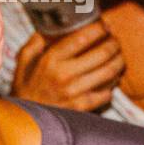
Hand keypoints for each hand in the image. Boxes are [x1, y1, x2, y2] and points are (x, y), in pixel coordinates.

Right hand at [10, 21, 124, 112]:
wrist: (24, 119)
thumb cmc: (26, 87)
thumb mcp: (24, 61)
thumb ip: (35, 42)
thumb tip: (49, 27)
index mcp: (50, 59)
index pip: (81, 38)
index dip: (98, 29)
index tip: (105, 25)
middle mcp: (64, 74)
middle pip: (102, 53)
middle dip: (114, 44)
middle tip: (115, 41)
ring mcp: (74, 92)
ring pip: (109, 72)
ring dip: (119, 62)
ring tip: (119, 57)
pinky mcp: (81, 107)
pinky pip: (106, 93)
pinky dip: (113, 84)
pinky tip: (112, 79)